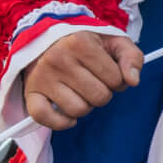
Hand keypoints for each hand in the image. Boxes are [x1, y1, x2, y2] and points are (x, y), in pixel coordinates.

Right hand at [22, 30, 143, 129]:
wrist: (47, 41)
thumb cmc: (84, 44)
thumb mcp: (113, 41)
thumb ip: (132, 57)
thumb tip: (133, 81)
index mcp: (80, 43)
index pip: (116, 79)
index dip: (118, 80)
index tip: (108, 72)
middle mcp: (58, 59)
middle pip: (99, 97)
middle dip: (103, 93)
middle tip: (94, 82)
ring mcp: (42, 77)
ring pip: (78, 110)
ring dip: (85, 106)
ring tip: (80, 92)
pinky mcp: (30, 94)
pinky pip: (46, 118)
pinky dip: (61, 122)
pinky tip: (68, 114)